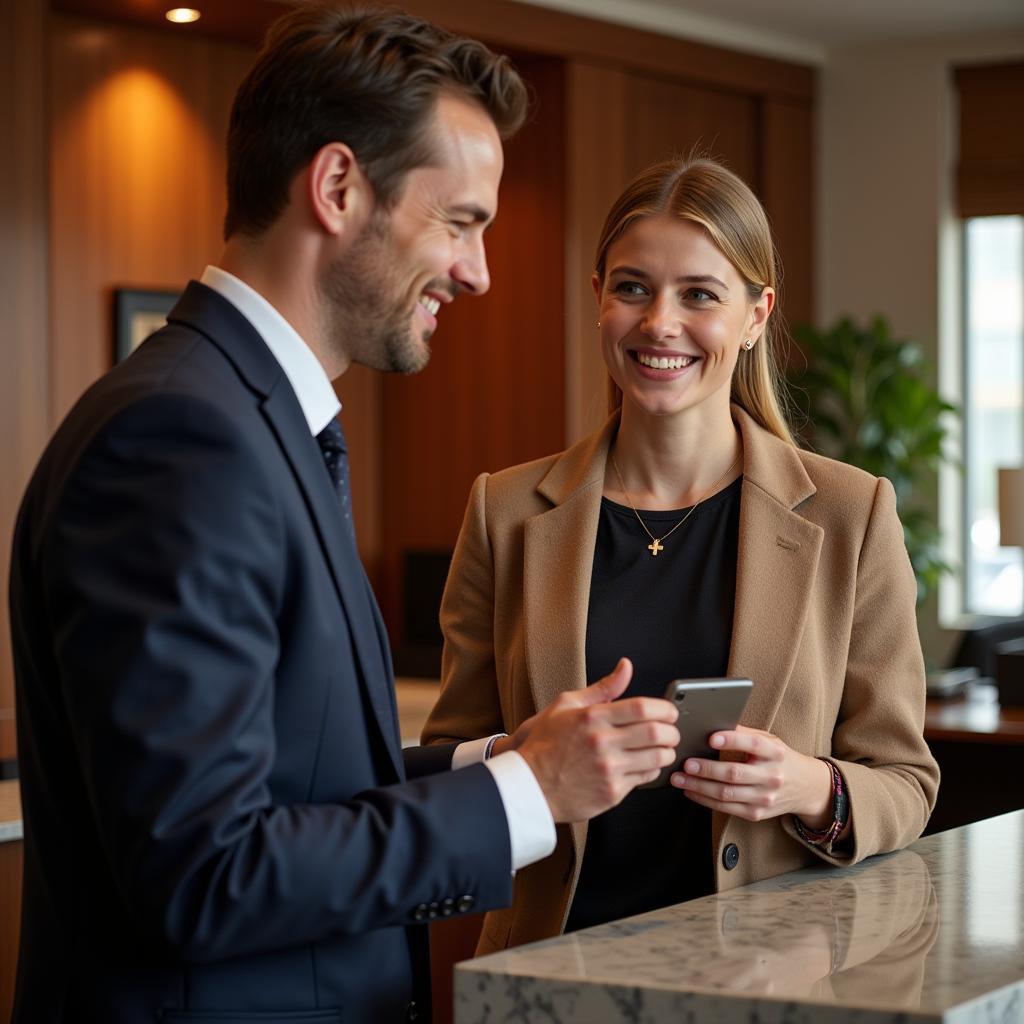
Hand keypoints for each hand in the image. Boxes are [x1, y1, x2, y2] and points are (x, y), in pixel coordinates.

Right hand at [513, 658, 679, 822]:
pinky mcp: (611, 792)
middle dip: (671, 731)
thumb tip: (626, 667)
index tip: (669, 711)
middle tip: (670, 731)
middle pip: (656, 733)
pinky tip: (644, 764)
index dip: (664, 708)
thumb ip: (602, 688)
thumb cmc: (545, 743)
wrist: (529, 785)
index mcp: (592, 718)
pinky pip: (645, 779)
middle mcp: (602, 743)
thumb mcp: (566, 705)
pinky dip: (652, 770)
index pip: (642, 708)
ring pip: (656, 758)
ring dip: (667, 752)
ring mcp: (608, 769)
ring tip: (662, 748)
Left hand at [670, 725, 832, 825]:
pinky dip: (704, 799)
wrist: (806, 787)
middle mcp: (772, 776)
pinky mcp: (757, 813)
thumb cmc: (780, 759)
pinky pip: (726, 808)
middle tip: (686, 763)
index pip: (754, 744)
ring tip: (680, 778)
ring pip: (726, 793)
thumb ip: (744, 734)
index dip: (732, 740)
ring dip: (699, 786)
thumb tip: (712, 724)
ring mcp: (765, 798)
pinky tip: (691, 790)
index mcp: (775, 753)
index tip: (711, 737)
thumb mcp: (769, 740)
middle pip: (734, 773)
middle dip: (706, 769)